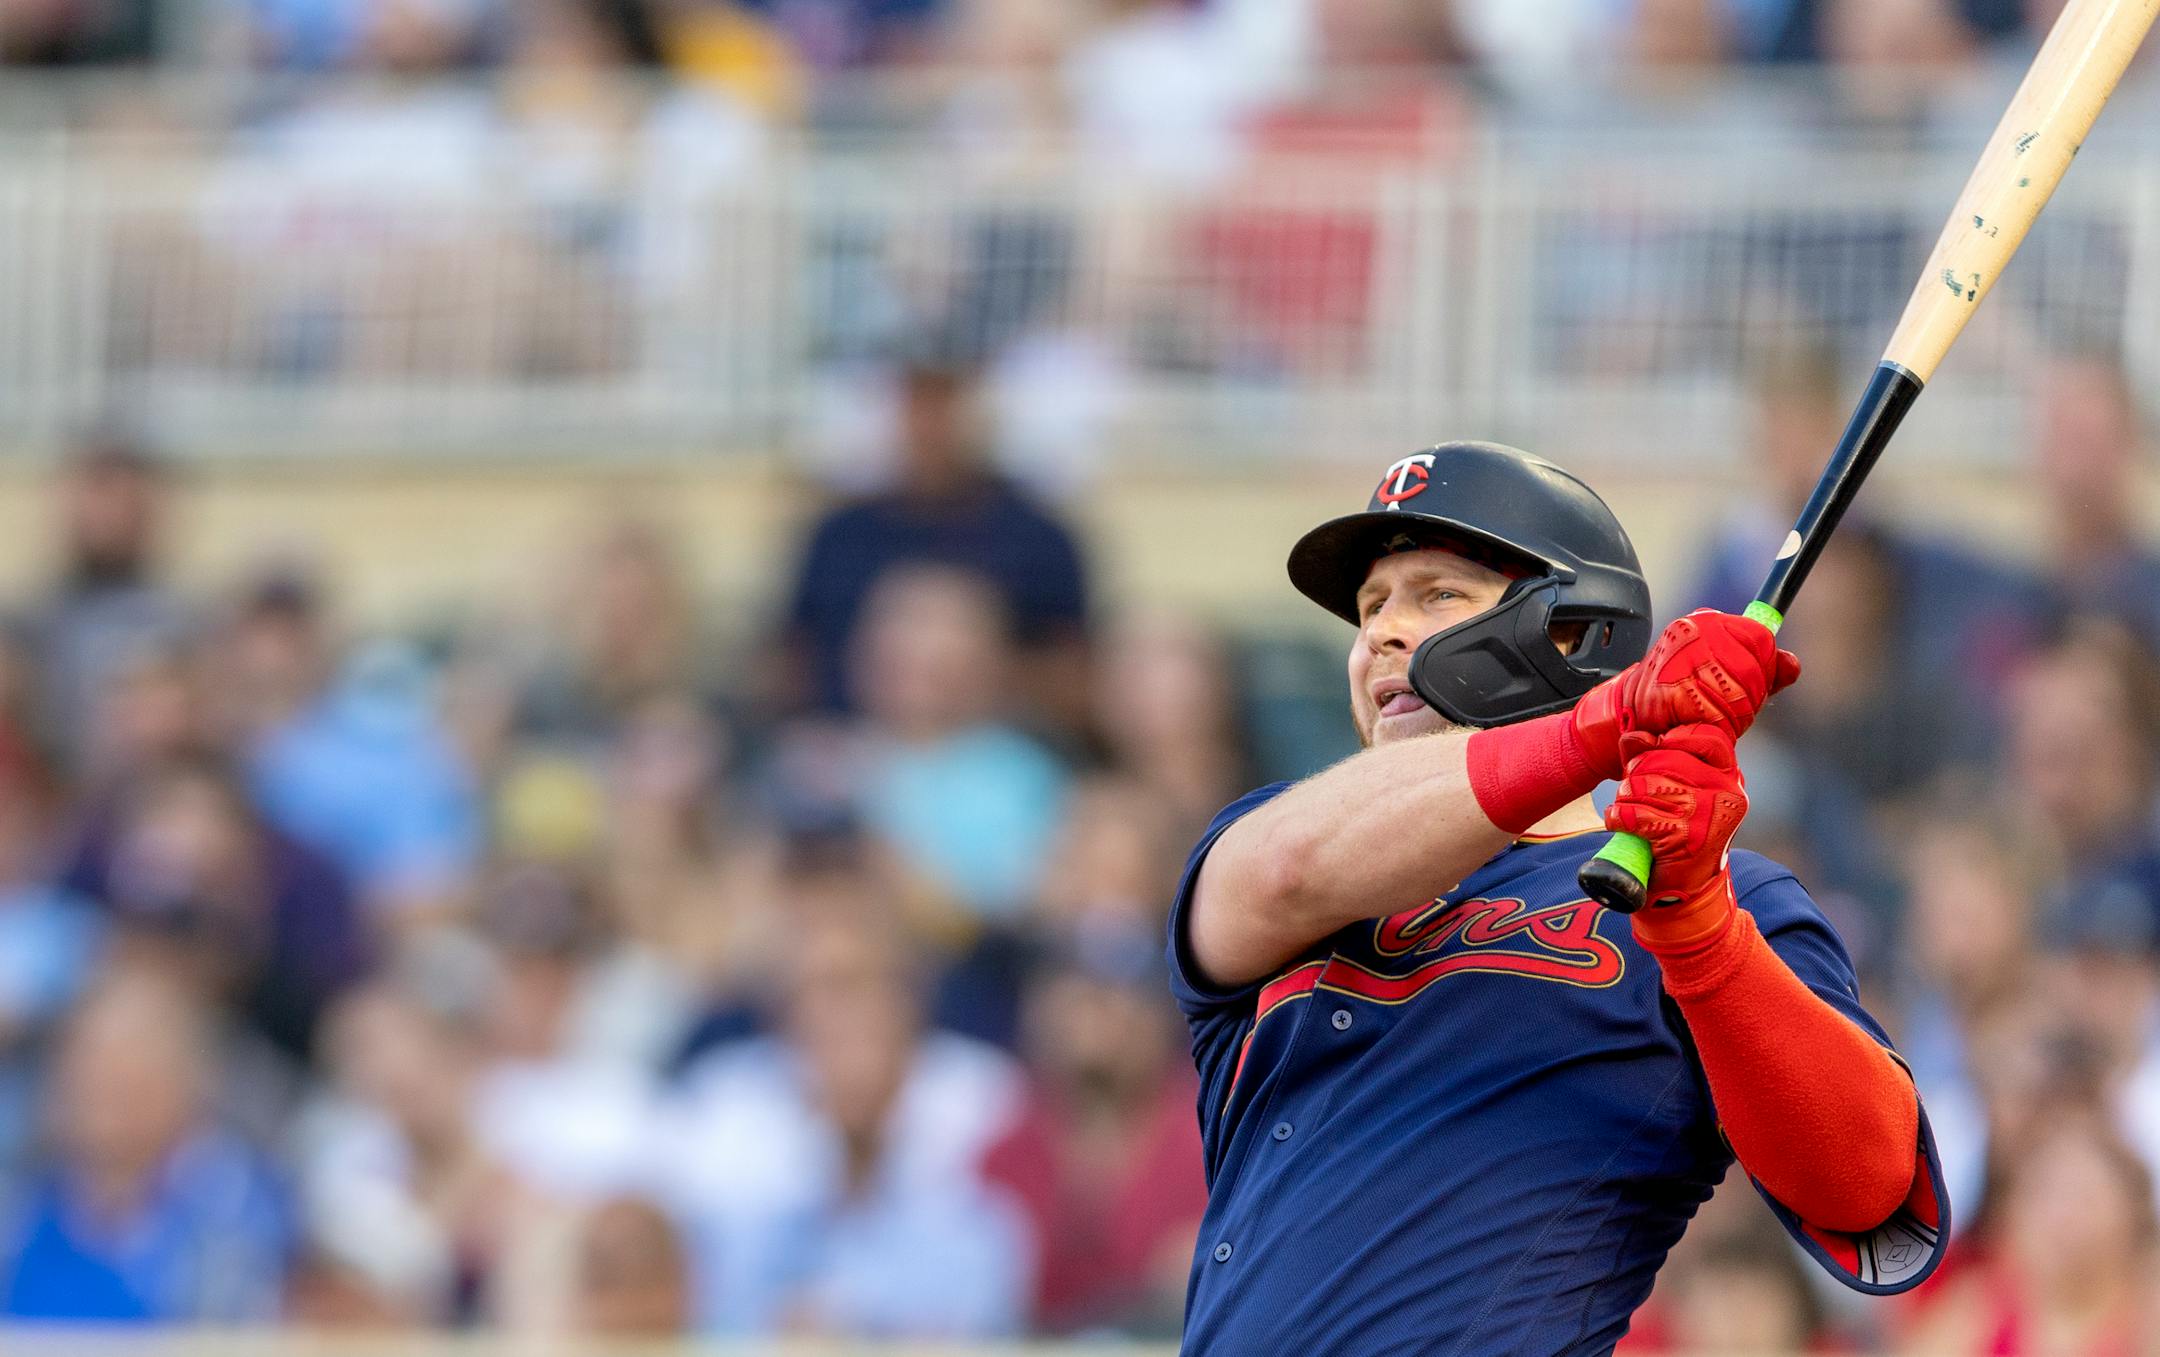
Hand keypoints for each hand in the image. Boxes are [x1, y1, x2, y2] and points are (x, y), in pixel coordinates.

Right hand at [1571, 610, 1798, 777]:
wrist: (1630, 712)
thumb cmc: (1683, 694)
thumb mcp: (1728, 677)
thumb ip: (1764, 671)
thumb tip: (1791, 664)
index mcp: (1708, 620)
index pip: (1759, 636)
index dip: (1761, 665)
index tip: (1748, 682)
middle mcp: (1694, 629)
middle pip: (1753, 663)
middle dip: (1749, 691)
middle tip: (1727, 704)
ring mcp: (1682, 656)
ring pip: (1738, 687)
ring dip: (1733, 709)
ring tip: (1710, 713)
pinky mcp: (1674, 686)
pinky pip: (1716, 710)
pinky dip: (1715, 723)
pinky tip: (1698, 721)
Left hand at [1604, 724, 1747, 949]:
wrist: (1684, 888)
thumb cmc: (1674, 831)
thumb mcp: (1667, 787)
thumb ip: (1649, 755)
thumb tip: (1633, 734)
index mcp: (1728, 776)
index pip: (1707, 736)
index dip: (1674, 739)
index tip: (1655, 752)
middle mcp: (1728, 792)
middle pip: (1665, 758)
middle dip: (1637, 774)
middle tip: (1633, 792)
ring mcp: (1711, 816)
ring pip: (1647, 786)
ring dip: (1625, 799)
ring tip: (1629, 811)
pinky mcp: (1689, 839)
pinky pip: (1638, 814)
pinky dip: (1619, 818)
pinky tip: (1620, 823)